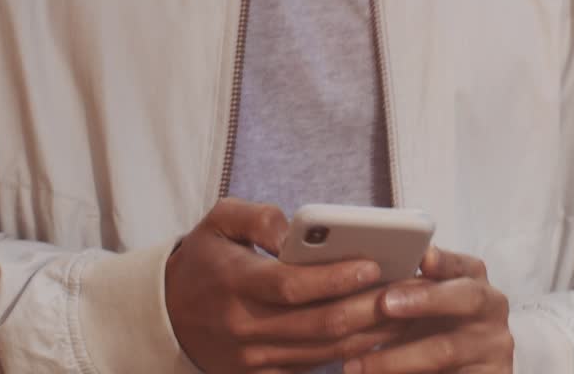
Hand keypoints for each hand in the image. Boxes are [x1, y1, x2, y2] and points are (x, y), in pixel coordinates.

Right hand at [166, 198, 406, 372]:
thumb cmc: (205, 259)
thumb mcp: (218, 221)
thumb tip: (294, 230)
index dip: (335, 278)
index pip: (292, 286)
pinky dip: (350, 354)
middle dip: (369, 307)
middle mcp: (244, 327)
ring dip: (370, 334)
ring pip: (325, 352)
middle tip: (407, 289)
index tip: (373, 264)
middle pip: (318, 324)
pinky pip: (314, 370)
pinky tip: (380, 336)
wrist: (166, 314)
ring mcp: (254, 359)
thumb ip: (256, 216)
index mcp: (234, 283)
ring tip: (405, 310)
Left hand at [344, 248, 513, 373]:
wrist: (448, 370)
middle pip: (468, 298)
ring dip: (397, 357)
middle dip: (427, 299)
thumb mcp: (420, 306)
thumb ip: (404, 290)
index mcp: (475, 281)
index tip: (423, 258)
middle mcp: (491, 308)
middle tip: (386, 303)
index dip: (445, 261)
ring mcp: (493, 346)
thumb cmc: (431, 330)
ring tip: (356, 364)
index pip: (464, 265)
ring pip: (446, 349)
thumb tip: (358, 274)